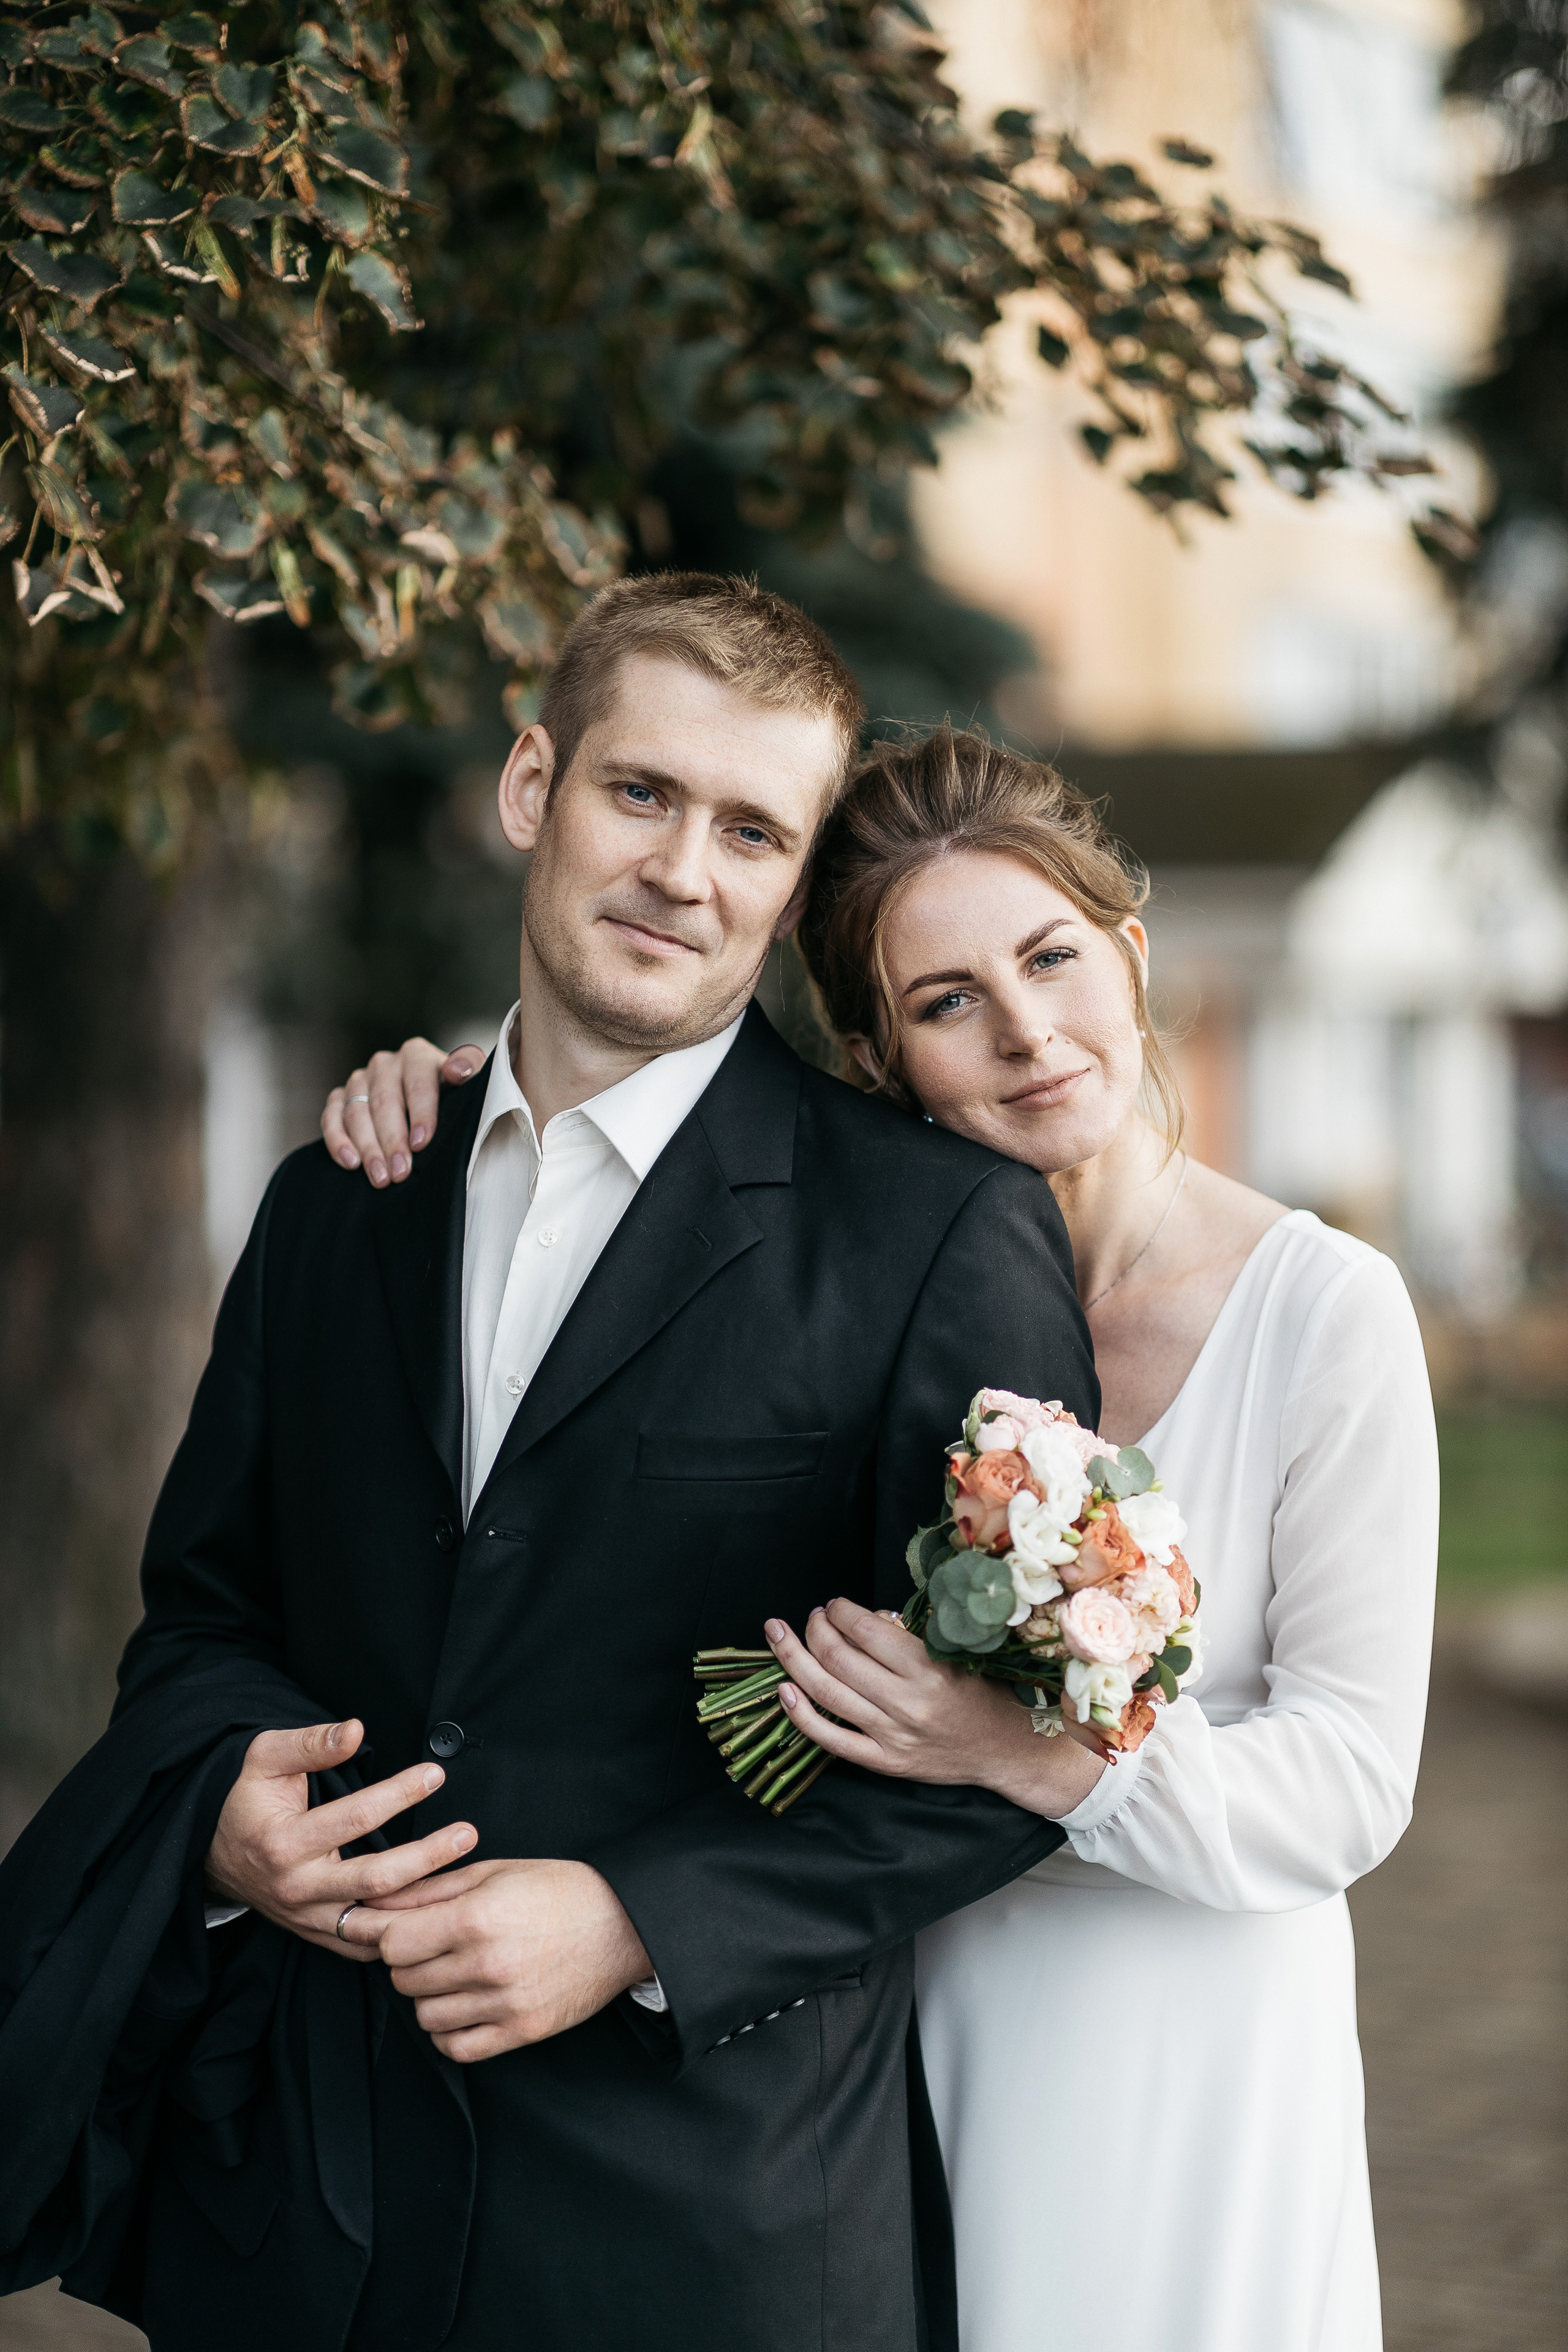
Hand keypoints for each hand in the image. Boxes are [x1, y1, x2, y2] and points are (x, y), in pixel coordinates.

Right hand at [205, 1718, 477, 1958]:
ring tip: (465, 1879)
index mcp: (284, 1843)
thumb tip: (355, 1729)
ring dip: (421, 1904)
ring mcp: (306, 1918)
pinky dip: (400, 1934)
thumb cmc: (246, 1798)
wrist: (212, 1851)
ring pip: (376, 1922)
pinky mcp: (314, 1934)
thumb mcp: (265, 1758)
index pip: (355, 1818)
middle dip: (427, 1856)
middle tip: (466, 1834)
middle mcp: (297, 1888)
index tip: (435, 1774)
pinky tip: (433, 1915)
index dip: (398, 1793)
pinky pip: (363, 1945)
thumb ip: (311, 1744)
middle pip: (376, 1878)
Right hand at [321, 1038, 484, 1185]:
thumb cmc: (454, 1095)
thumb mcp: (470, 1081)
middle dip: (392, 1140)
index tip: (422, 1144)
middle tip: (401, 1172)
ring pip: (356, 1111)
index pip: (417, 1081)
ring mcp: (360, 1079)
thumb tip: (456, 1070)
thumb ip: (469, 1069)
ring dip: (367, 1147)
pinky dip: (337, 1140)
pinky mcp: (341, 1097)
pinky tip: (351, 1162)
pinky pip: (331, 1117)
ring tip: (380, 1177)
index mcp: (416, 1055)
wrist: (433, 1102)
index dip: (420, 1113)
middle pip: (384, 1101)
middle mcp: (385, 1063)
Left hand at [344, 1857, 651, 2060]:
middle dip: (409, 1961)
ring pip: (425, 2015)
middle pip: (405, 1978)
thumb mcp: (491, 1872)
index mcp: (476, 1917)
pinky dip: (449, 2031)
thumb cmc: (556, 1890)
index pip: (393, 1943)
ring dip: (430, 1995)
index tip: (394, 1929)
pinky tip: (464, 2006)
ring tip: (454, 1973)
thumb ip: (427, 1891)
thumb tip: (372, 1908)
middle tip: (431, 1946)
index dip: (386, 1935)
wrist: (621, 1924)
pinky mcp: (521, 2031)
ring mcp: (505, 2003)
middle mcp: (487, 1963)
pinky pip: (456, 2047)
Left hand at [765, 1598, 1107, 1819]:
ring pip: (827, 1694)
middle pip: (838, 1658)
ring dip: (795, 1659)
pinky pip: (833, 1741)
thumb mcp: (957, 1655)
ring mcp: (893, 1736)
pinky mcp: (885, 1762)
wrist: (1007, 1751)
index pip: (866, 1629)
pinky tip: (783, 1691)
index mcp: (929, 1669)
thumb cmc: (984, 1695)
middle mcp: (908, 1703)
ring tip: (780, 1636)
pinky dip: (801, 1716)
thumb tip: (863, 1618)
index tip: (835, 1604)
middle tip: (812, 1617)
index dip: (840, 1611)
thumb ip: (911, 1637)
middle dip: (814, 1629)